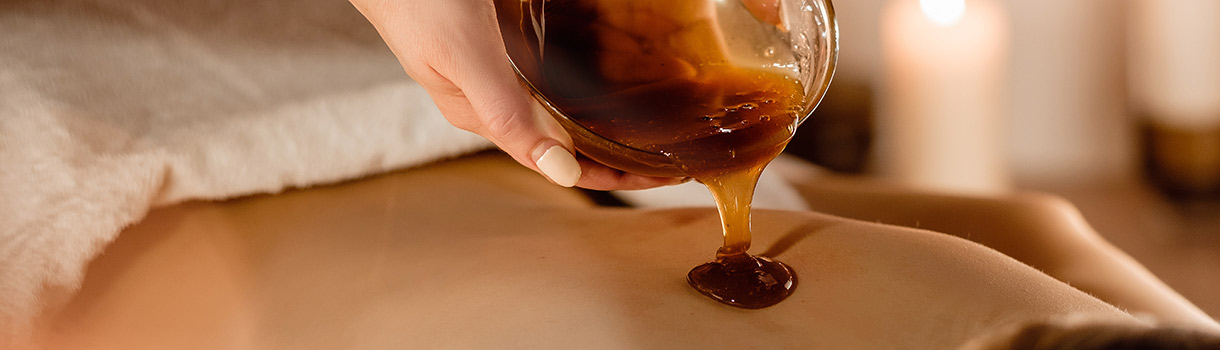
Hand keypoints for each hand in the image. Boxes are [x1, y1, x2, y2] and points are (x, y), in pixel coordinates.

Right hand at [349, 0, 684, 189]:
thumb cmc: (416, 0)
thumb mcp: (465, 57)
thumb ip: (507, 110)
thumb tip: (559, 172)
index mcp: (479, 113)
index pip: (555, 160)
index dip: (608, 174)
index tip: (660, 177)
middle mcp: (490, 96)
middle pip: (563, 137)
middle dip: (614, 149)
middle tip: (670, 153)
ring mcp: (494, 66)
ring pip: (560, 104)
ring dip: (602, 117)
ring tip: (648, 123)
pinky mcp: (500, 35)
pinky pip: (551, 66)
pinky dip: (585, 76)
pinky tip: (607, 71)